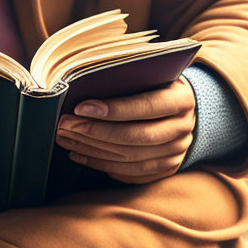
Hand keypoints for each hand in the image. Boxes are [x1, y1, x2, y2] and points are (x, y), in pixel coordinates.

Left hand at [55, 78, 195, 183]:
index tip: (80, 107)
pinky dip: (100, 164)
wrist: (182, 109)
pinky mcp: (166, 169)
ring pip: (129, 157)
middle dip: (95, 132)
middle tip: (65, 125)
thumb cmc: (158, 85)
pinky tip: (78, 153)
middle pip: (135, 136)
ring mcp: (176, 153)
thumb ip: (129, 79)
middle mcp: (183, 129)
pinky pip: (129, 172)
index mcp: (182, 100)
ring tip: (65, 138)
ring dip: (92, 149)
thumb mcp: (153, 74)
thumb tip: (86, 85)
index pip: (147, 107)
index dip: (114, 109)